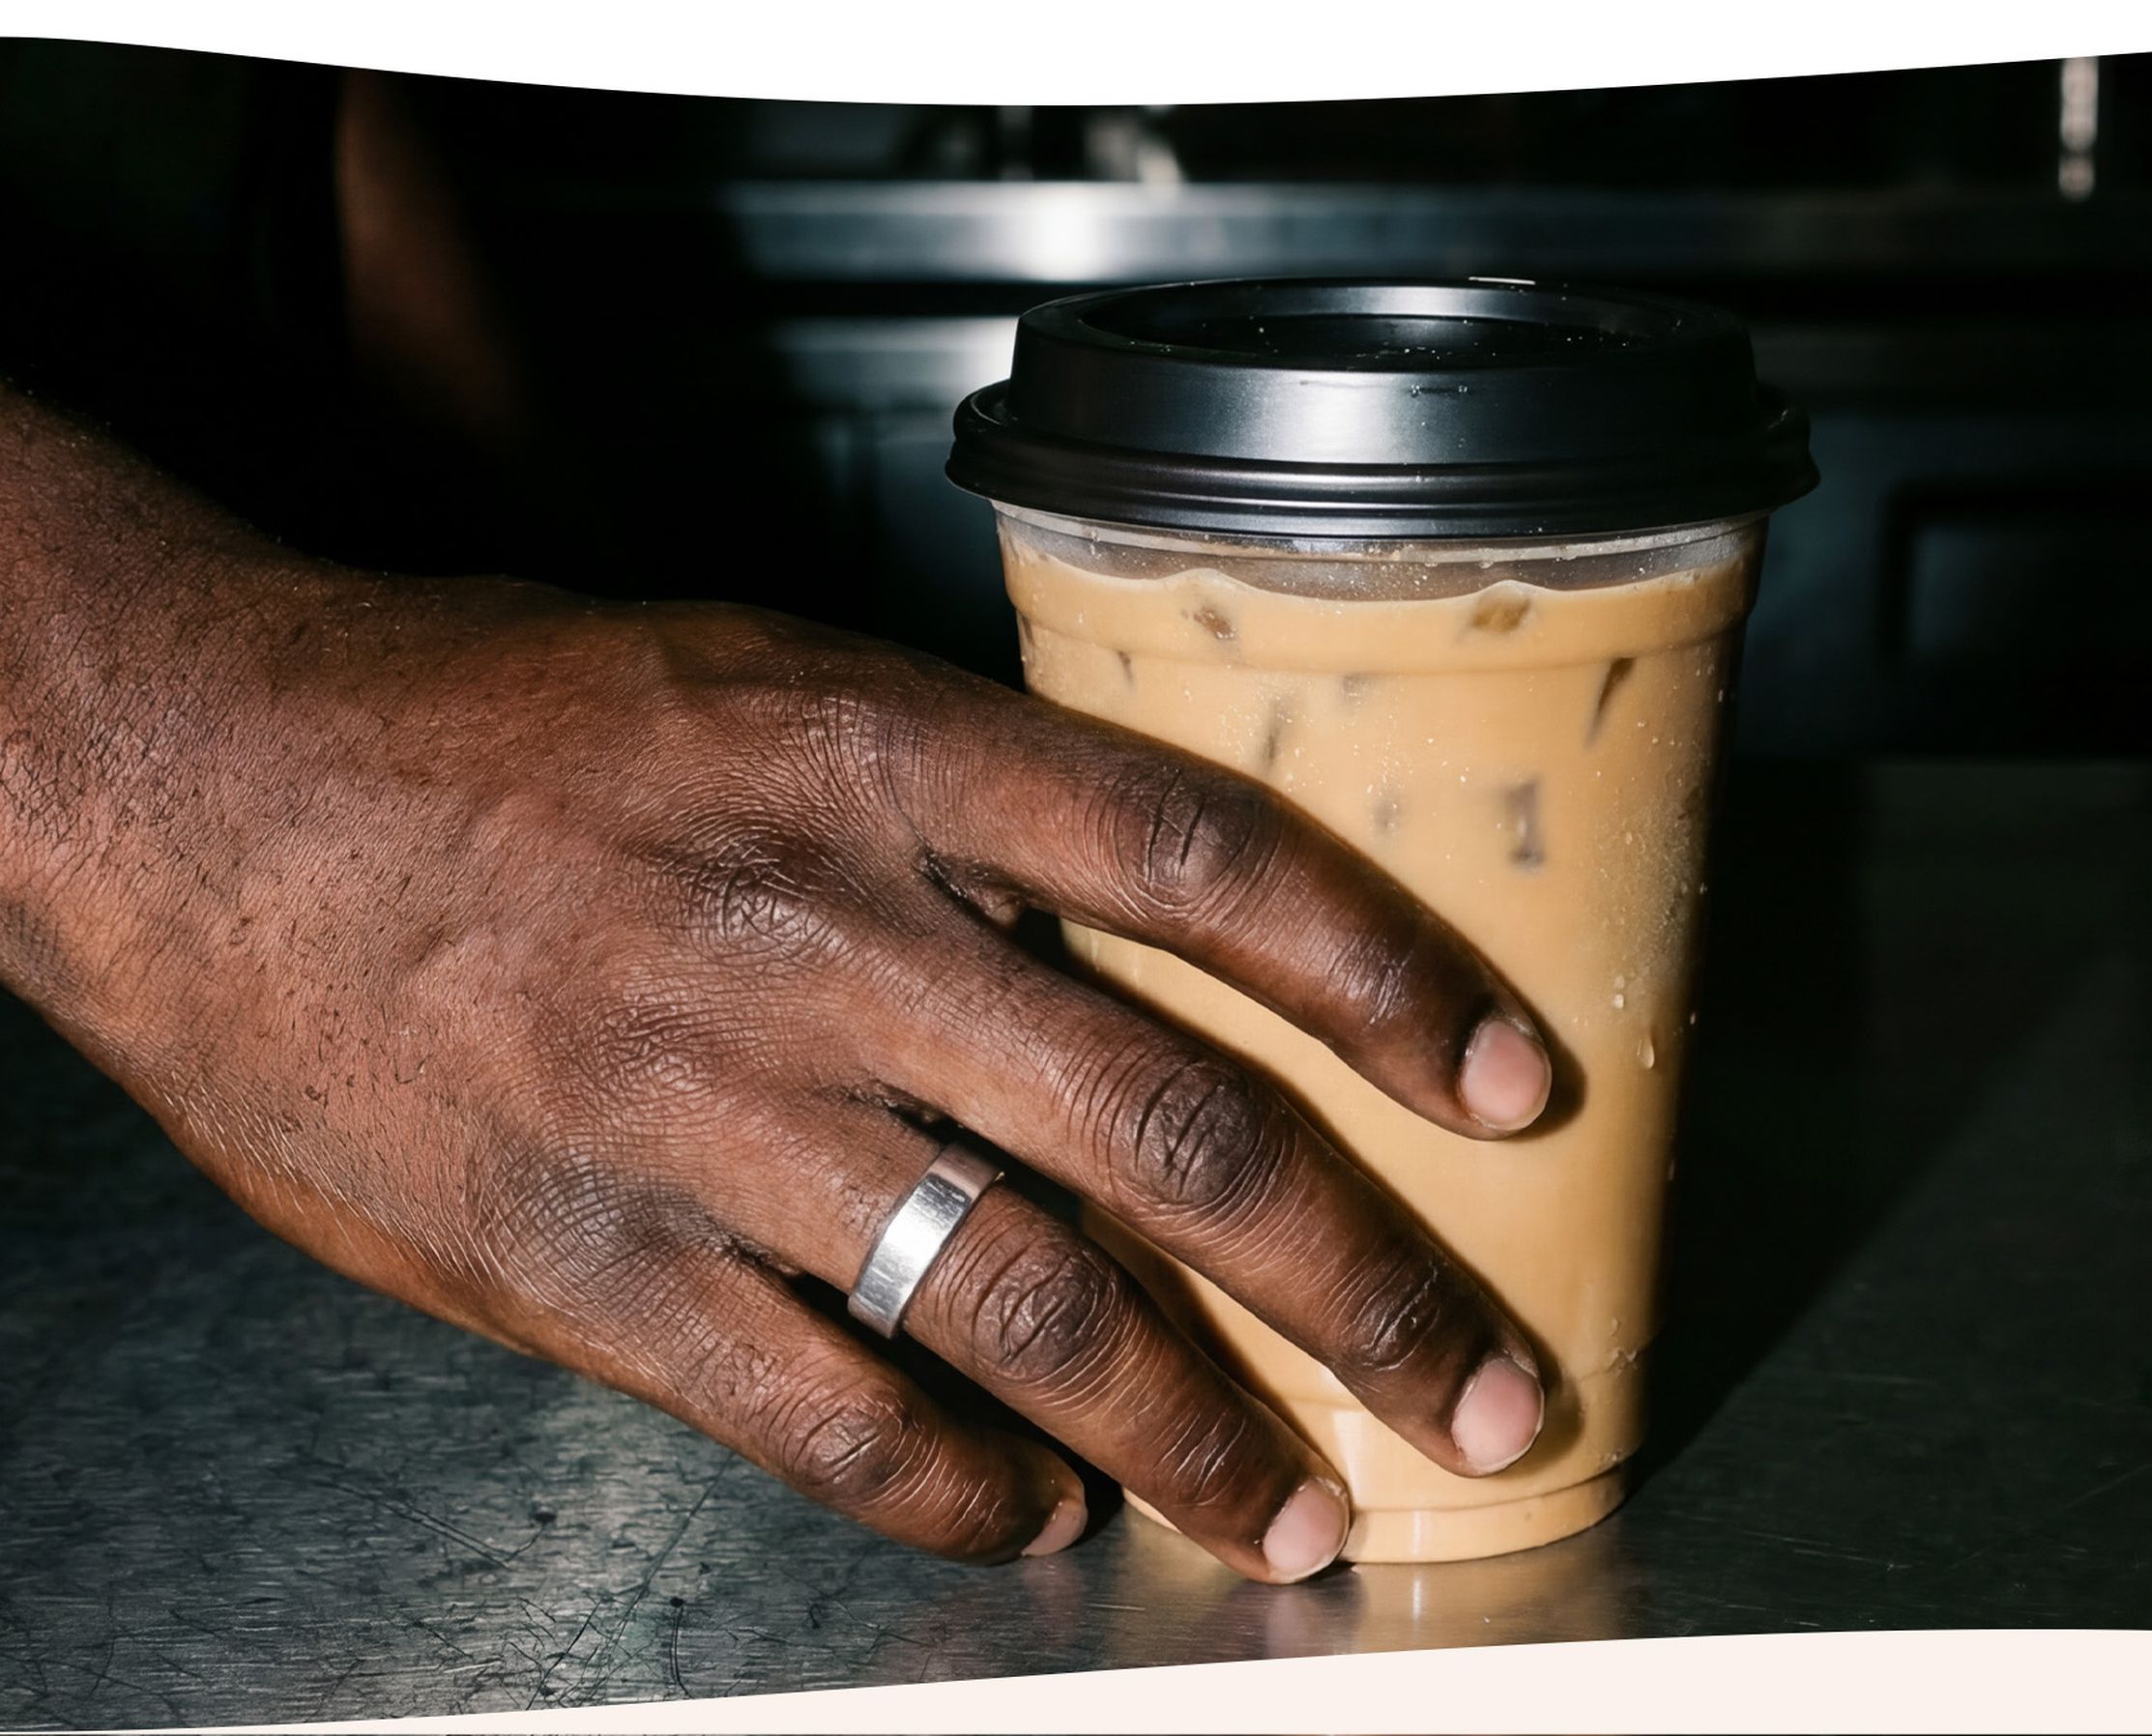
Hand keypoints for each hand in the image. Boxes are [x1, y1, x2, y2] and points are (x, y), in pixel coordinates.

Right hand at [22, 567, 1556, 1581]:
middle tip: (1489, 1387)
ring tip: (1299, 1509)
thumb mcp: (765, 686)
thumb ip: (966, 814)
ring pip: (1028, 1302)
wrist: (197, 790)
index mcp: (877, 752)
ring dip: (1196, 1431)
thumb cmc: (500, 729)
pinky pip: (828, 1413)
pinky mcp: (586, 1263)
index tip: (1518, 1087)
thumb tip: (1173, 948)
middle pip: (1170, 1129)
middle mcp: (817, 932)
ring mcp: (702, 1110)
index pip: (1209, 862)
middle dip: (1366, 1286)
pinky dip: (961, 1489)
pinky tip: (1040, 1516)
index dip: (1394, 982)